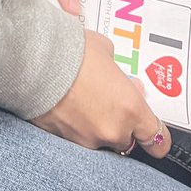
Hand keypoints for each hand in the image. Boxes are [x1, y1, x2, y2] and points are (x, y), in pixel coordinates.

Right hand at [32, 30, 171, 156]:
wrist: (32, 58)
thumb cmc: (70, 50)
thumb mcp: (104, 49)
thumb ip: (116, 68)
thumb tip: (114, 75)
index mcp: (131, 109)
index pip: (157, 140)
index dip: (156, 137)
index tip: (153, 132)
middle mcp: (112, 130)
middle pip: (126, 139)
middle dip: (119, 122)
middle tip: (106, 98)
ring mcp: (86, 139)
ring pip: (99, 138)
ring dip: (94, 123)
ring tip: (79, 96)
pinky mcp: (62, 140)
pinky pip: (75, 136)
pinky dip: (73, 123)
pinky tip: (64, 102)